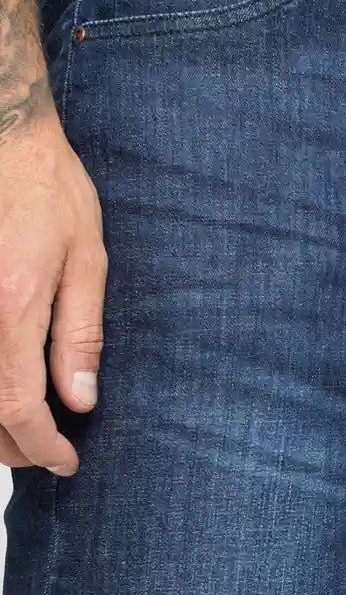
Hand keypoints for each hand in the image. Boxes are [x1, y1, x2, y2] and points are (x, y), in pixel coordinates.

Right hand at [0, 0, 106, 475]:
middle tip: (44, 451)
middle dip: (10, 446)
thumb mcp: (87, 257)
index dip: (40, 447)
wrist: (1, 132)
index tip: (65, 462)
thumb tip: (80, 401)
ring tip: (18, 431)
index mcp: (13, 305)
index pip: (16, 407)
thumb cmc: (49, 187)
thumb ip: (80, 334)